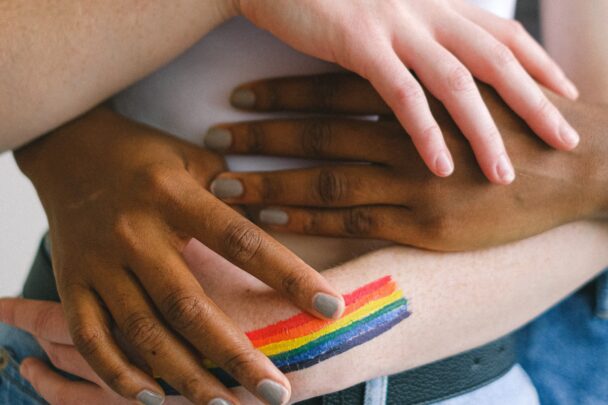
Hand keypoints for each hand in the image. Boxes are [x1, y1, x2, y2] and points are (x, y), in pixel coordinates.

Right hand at [14, 107, 343, 403]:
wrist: (67, 145)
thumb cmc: (144, 156)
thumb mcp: (194, 159)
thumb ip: (236, 196)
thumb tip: (285, 224)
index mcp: (174, 196)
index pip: (242, 241)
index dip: (289, 276)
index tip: (329, 308)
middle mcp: (134, 232)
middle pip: (189, 305)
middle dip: (235, 356)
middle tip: (278, 393)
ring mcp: (98, 262)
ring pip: (142, 332)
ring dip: (184, 377)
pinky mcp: (69, 282)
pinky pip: (89, 337)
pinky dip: (116, 373)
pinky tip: (151, 397)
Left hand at [205, 74, 606, 250]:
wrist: (578, 166)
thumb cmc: (522, 123)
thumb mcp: (473, 84)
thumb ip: (421, 80)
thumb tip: (381, 73)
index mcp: (414, 98)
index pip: (333, 91)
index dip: (283, 93)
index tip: (240, 94)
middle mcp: (406, 137)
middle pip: (318, 132)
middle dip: (262, 134)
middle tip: (212, 136)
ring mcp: (414, 183)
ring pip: (328, 178)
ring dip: (273, 180)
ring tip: (225, 184)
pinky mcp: (425, 224)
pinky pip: (355, 222)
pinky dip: (311, 219)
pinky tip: (274, 216)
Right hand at [234, 0, 579, 183]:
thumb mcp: (388, 7)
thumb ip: (422, 28)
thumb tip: (444, 59)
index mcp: (437, 0)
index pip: (503, 32)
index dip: (540, 63)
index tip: (566, 92)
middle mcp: (427, 9)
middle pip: (496, 59)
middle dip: (536, 102)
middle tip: (565, 141)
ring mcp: (396, 26)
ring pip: (456, 83)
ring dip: (485, 132)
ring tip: (504, 174)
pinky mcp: (360, 43)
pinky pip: (402, 95)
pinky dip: (425, 133)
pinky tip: (441, 167)